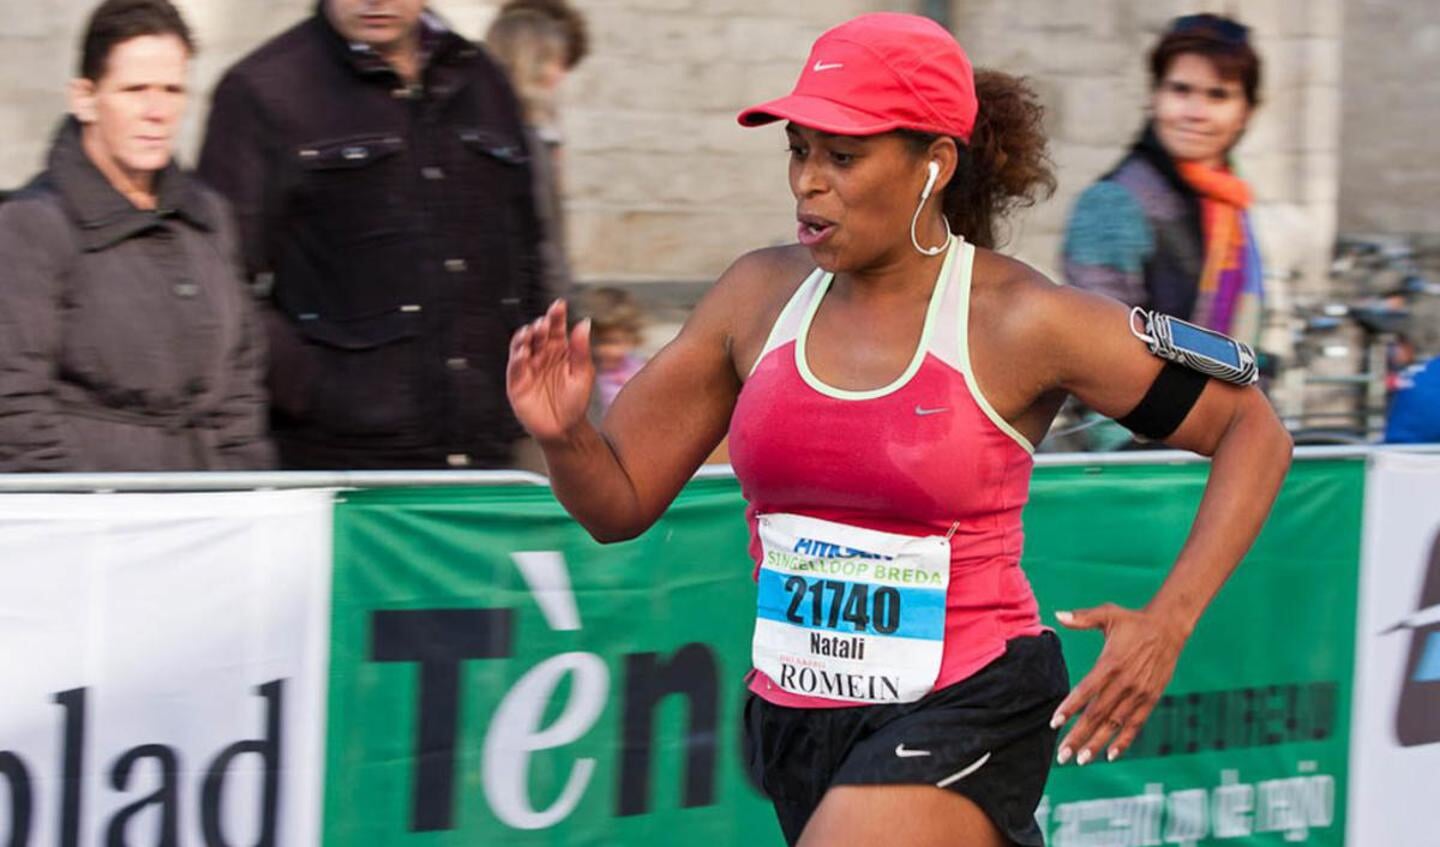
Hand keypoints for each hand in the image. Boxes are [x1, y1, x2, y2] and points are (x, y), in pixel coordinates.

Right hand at [506, 299, 593, 442]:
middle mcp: (542, 355)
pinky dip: (517, 358)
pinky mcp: (517, 382)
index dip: (556, 316)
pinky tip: (523, 352)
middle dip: (540, 326)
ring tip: (530, 333)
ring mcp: (529, 368)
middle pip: (538, 334)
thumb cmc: (575, 403)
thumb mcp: (583, 374)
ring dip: (524, 337)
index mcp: (560, 351)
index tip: (559, 305)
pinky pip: (515, 367)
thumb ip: (581, 350)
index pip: (556, 328)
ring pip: (522, 346)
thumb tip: (584, 323)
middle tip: (544, 324)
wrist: (565, 430)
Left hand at [1049, 603, 1187, 765]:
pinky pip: (1136, 724)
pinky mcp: (1151, 698)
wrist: (1169, 628)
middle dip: (1078, 736)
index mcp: (1110, 663)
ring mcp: (1139, 693)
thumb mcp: (1108, 614)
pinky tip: (1111, 755)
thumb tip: (1058, 615)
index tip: (1054, 723)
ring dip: (1097, 743)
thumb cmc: (1133, 621)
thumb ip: (1082, 618)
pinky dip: (1124, 740)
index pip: (1086, 691)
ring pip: (1115, 724)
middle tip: (1062, 755)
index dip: (1070, 708)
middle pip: (1097, 714)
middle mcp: (1124, 681)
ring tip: (1080, 759)